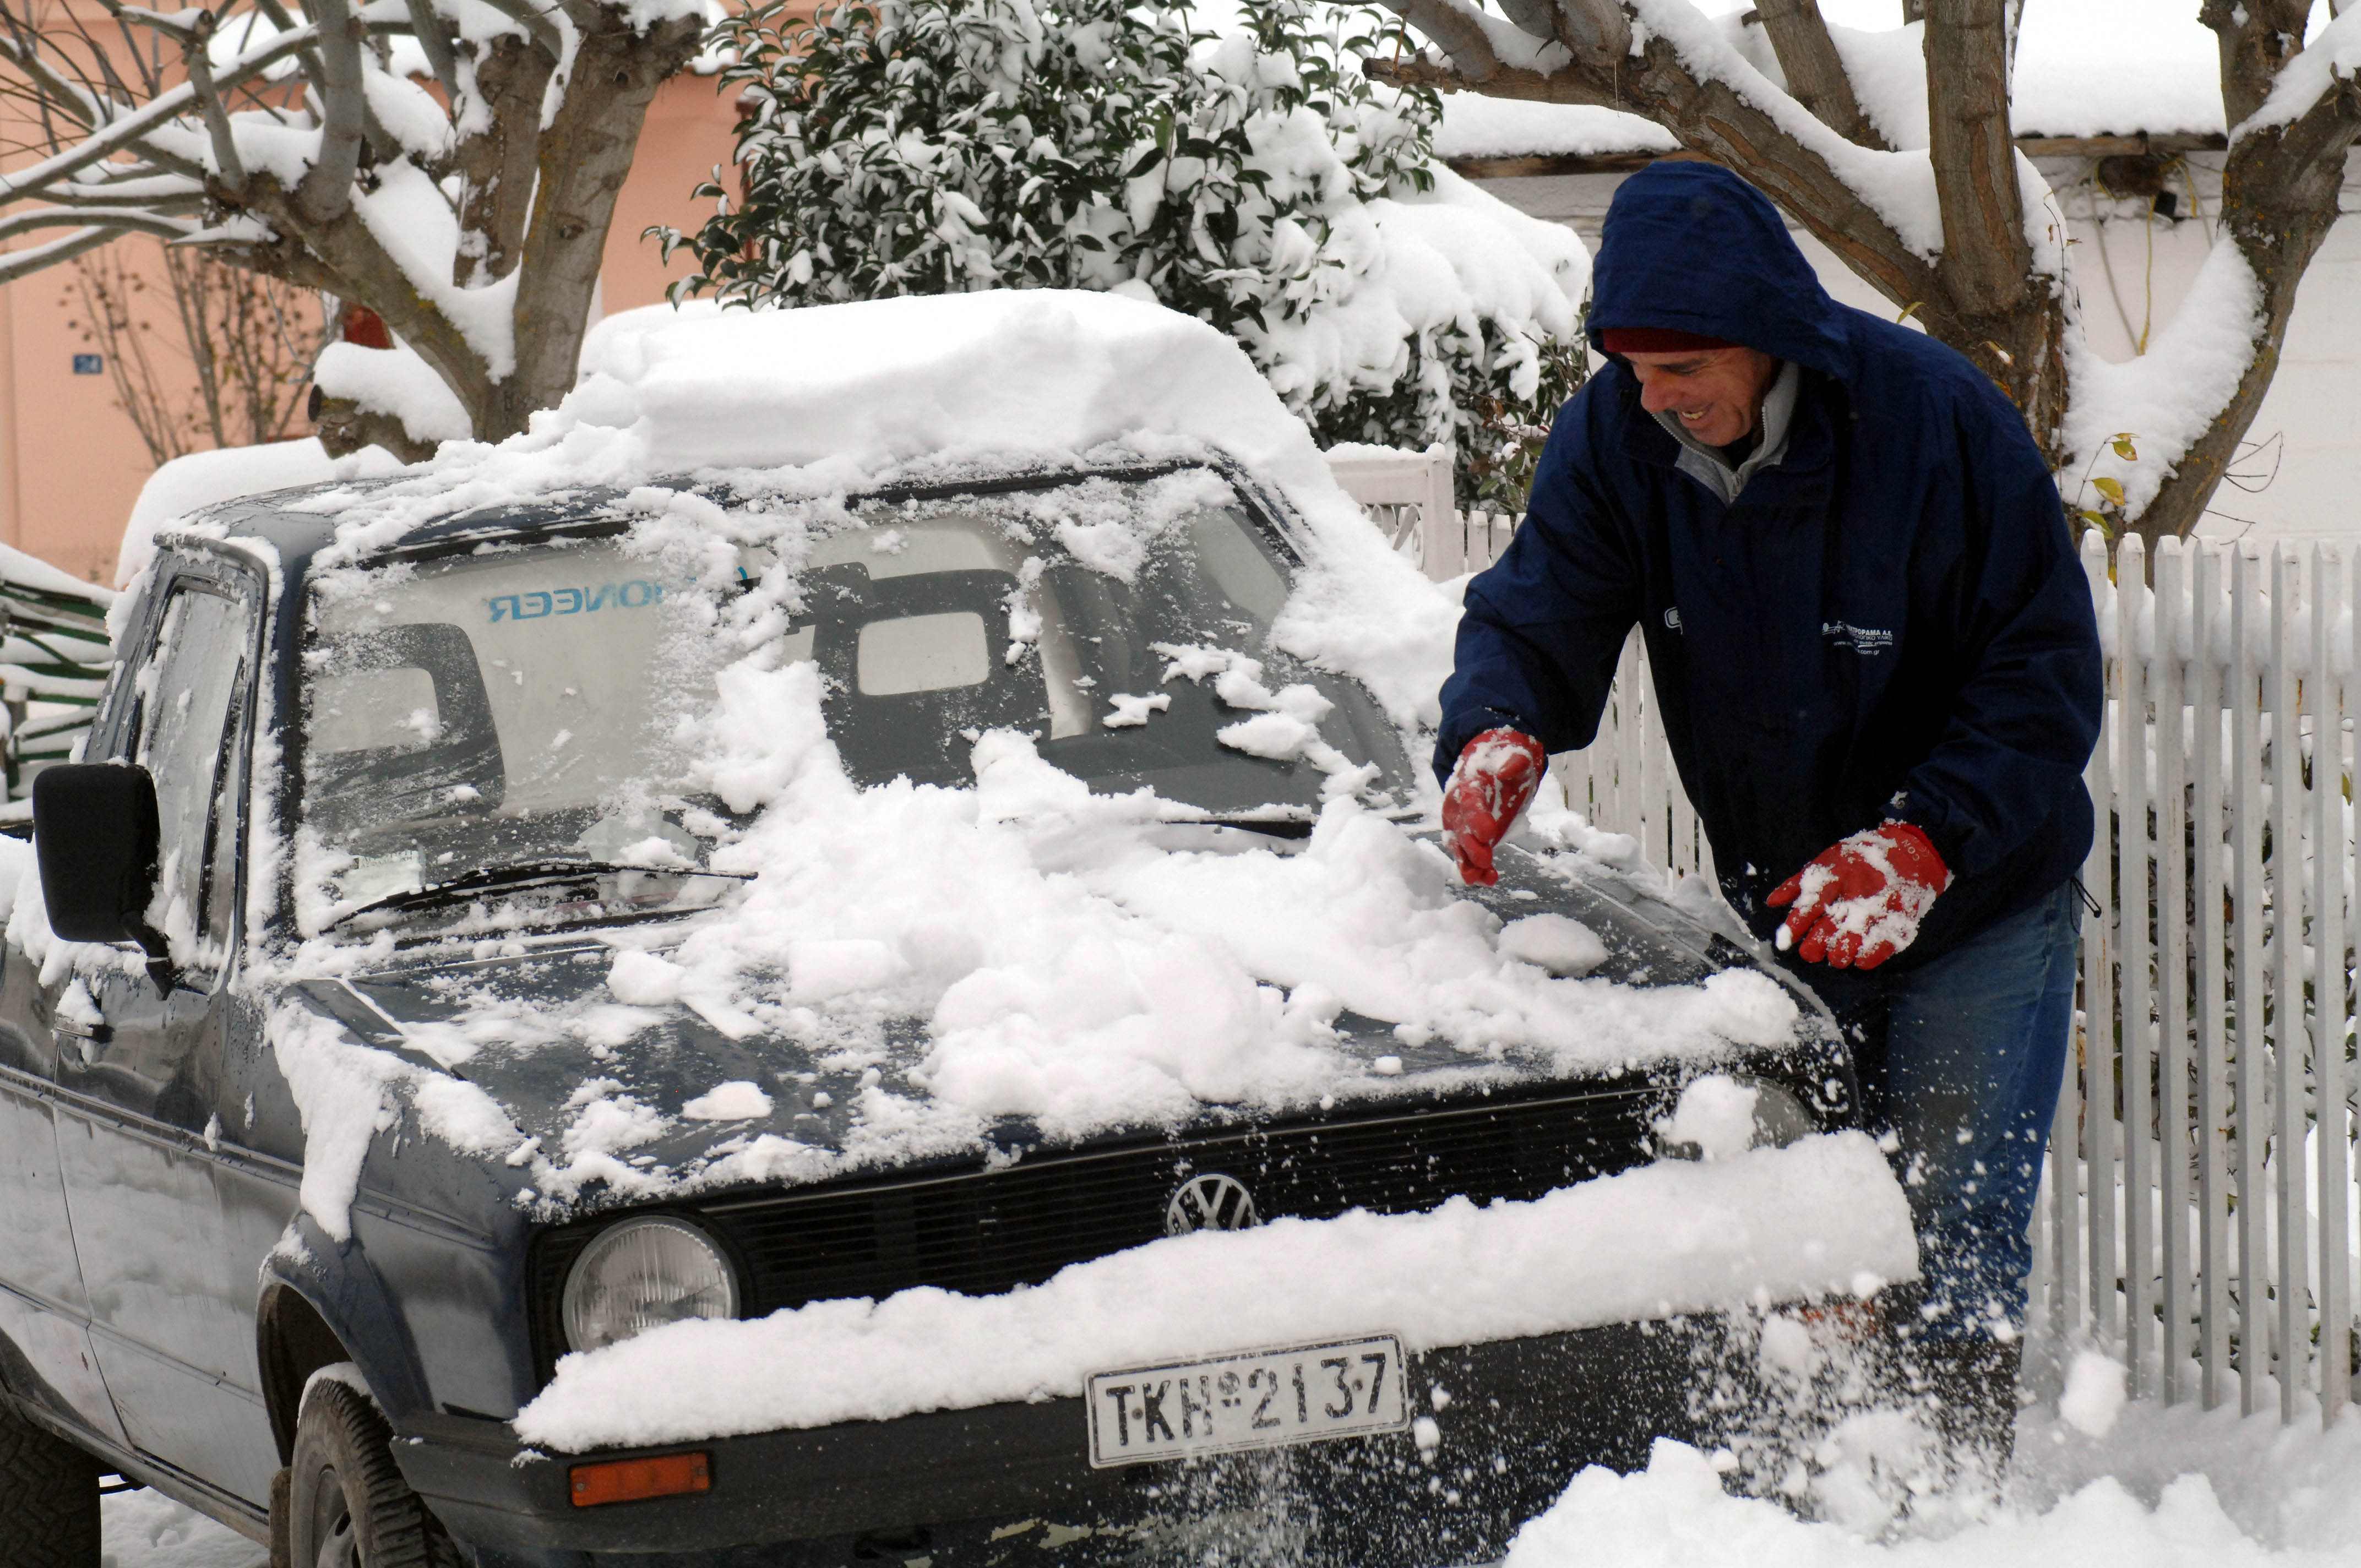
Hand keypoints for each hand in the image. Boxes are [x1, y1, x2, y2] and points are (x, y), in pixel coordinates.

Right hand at [1440, 729, 1547, 885]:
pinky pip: (1468, 854)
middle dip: (1471, 846)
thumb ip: (1513, 761)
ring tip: (1483, 878)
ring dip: (1470, 863)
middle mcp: (1459, 805)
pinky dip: (1476, 869)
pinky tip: (1489, 879)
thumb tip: (1506, 770)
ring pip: (1460, 846)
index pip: (1469, 801)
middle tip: (1485, 859)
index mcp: (1468, 784)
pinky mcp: (1470, 835)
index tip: (1488, 832)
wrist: (1492, 759)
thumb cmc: (1504, 755)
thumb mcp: (1515, 752)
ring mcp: (1463, 822)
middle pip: (1461, 828)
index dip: (1476, 817)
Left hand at [1767, 821, 1949, 969]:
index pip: (1812, 901)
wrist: (1911, 852)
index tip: (1786, 941)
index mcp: (1837, 873)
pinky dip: (1867, 957)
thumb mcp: (1826, 862)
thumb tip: (1771, 902)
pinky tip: (1858, 959)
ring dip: (1839, 954)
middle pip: (1831, 926)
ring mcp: (1881, 905)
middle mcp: (1858, 889)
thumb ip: (1798, 883)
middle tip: (1810, 953)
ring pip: (1854, 940)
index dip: (1797, 924)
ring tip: (1834, 956)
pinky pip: (1882, 946)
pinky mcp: (1901, 918)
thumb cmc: (1860, 859)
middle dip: (1816, 946)